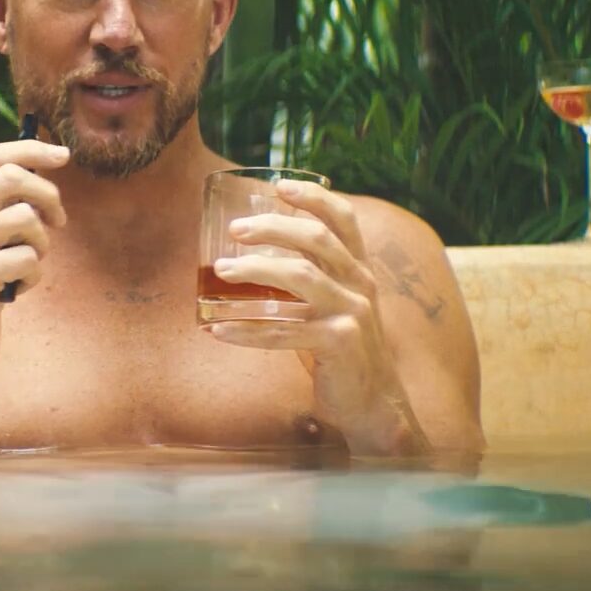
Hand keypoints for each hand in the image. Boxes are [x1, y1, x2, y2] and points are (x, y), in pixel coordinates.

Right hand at [0, 139, 69, 379]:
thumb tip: (40, 173)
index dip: (30, 150)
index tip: (62, 155)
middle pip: (12, 177)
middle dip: (48, 195)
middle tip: (59, 221)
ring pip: (26, 219)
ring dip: (41, 246)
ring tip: (25, 268)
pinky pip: (28, 259)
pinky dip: (33, 277)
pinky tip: (15, 291)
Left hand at [203, 180, 426, 454]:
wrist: (372, 404)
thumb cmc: (341, 351)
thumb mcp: (330, 307)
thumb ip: (307, 281)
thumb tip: (250, 261)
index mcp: (359, 271)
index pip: (344, 220)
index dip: (314, 197)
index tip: (279, 185)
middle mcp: (361, 286)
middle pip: (318, 239)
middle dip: (274, 227)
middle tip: (236, 229)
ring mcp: (353, 314)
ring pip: (302, 277)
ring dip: (256, 268)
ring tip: (220, 270)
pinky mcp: (341, 344)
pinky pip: (286, 332)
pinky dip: (248, 330)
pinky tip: (217, 329)